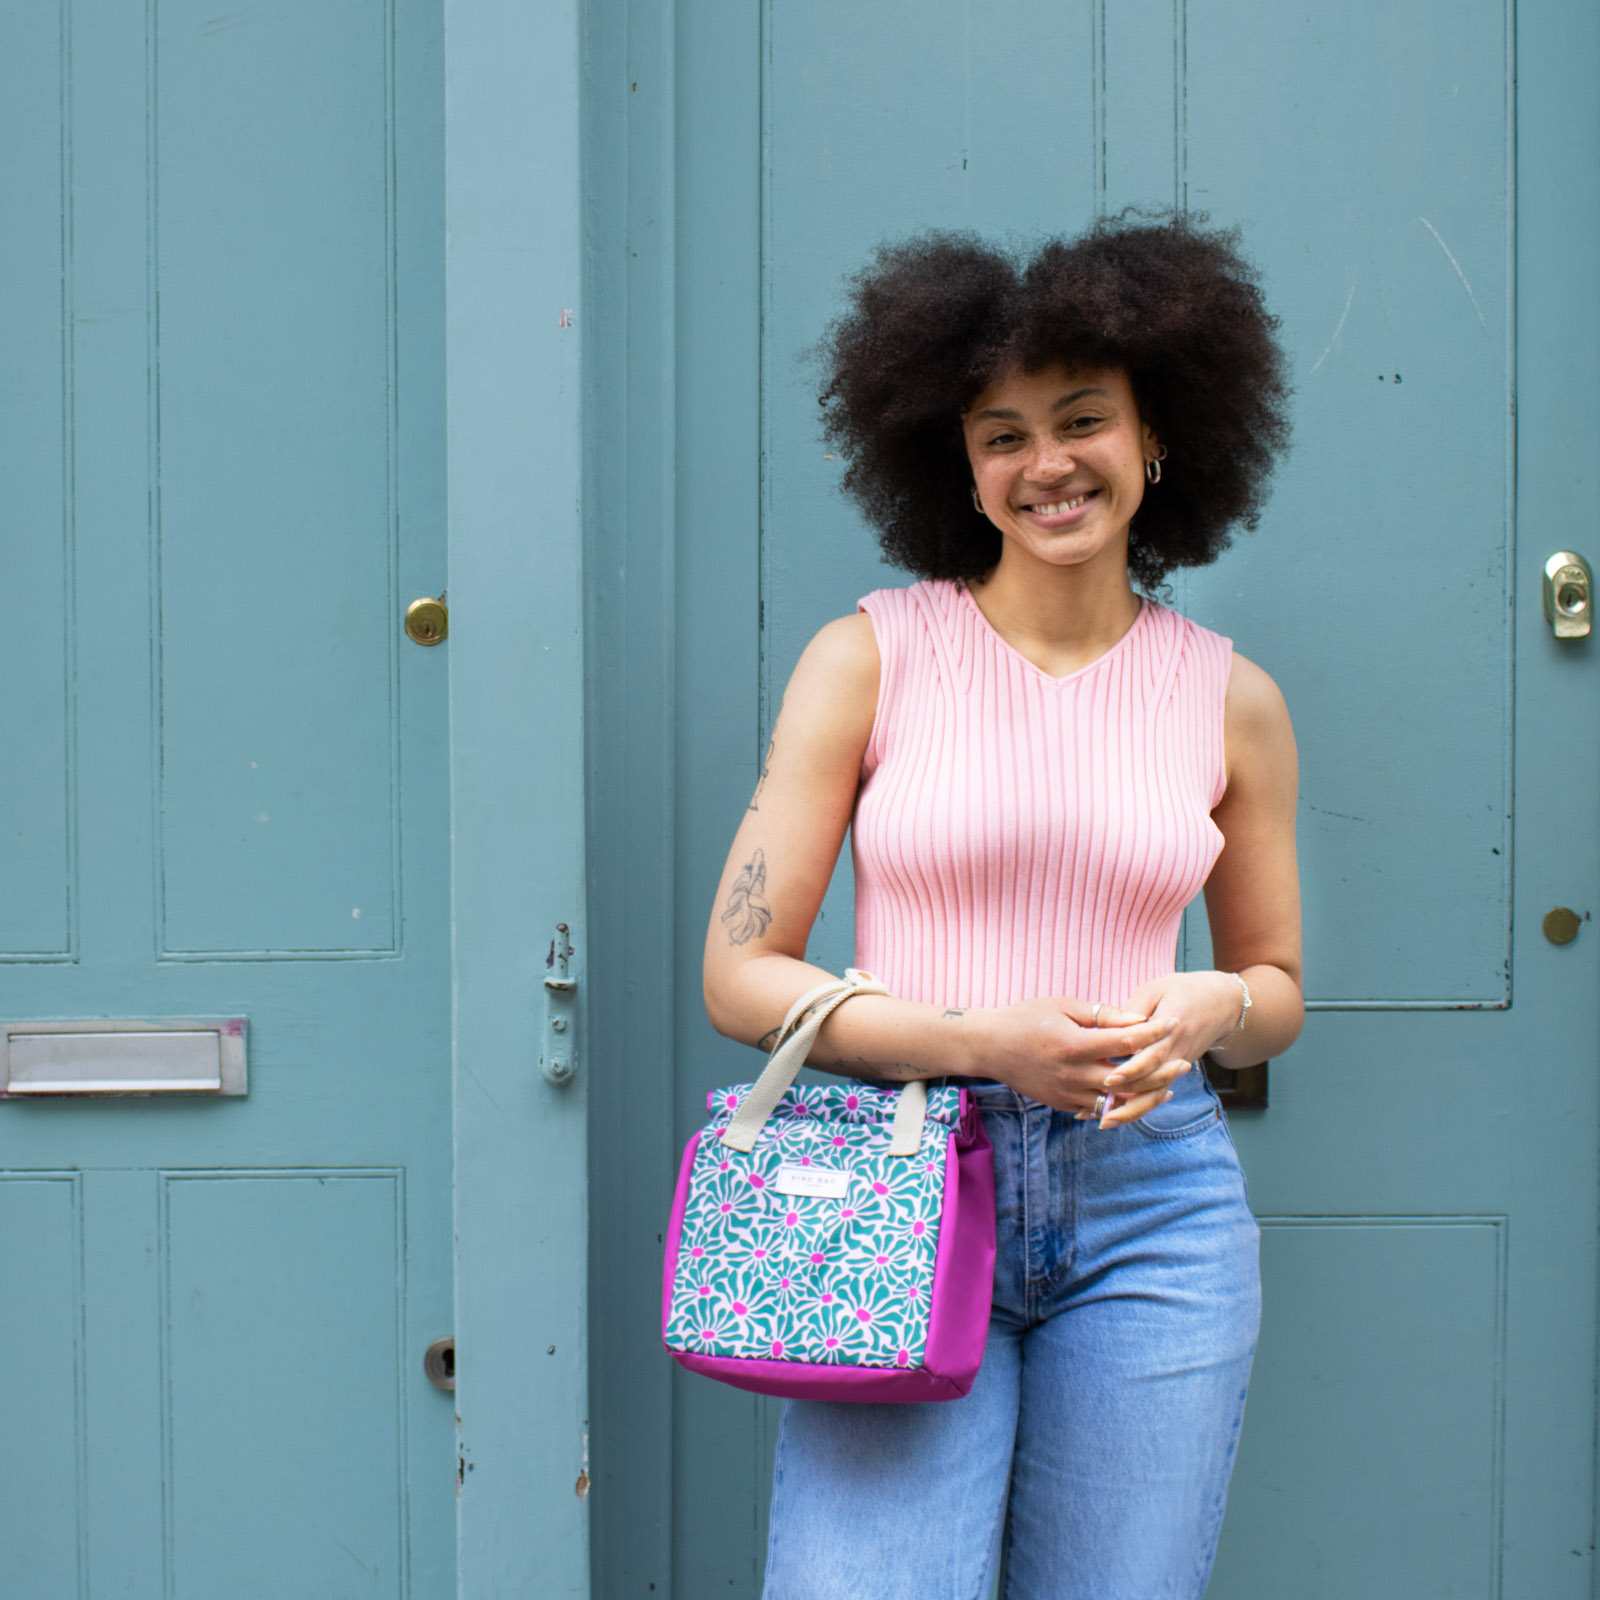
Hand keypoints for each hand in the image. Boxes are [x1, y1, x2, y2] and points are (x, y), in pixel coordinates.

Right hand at [969, 996, 1183, 1119]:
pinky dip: (1122, 1105)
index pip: (1127, 1041)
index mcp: (1075, 1044)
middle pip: (1130, 1078)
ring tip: (1168, 1086)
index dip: (1154, 1032)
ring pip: (1119, 1102)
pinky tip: (1138, 1096)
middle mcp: (1074, 1073)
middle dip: (1161, 1070)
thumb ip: (1102, 1015)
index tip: (1174, 1023)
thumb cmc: (1027, 1018)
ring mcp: (1068, 1093)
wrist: (991, 1046)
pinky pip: (1100, 1111)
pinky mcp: (1064, 1105)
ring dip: (1147, 1095)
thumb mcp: (1064, 1006)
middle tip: (1183, 1062)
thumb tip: (1138, 1020)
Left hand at [1089, 971, 1244, 1127]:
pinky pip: (1158, 1092)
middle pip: (1154, 1083)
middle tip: (1101, 1112)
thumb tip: (1109, 1026)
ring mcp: (1178, 1064)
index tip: (1109, 1079)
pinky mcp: (1176, 1070)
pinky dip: (1139, 1106)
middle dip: (1127, 1099)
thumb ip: (1134, 1007)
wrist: (1224, 1004)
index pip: (1152, 1055)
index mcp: (1172, 1028)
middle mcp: (1177, 1052)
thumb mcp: (1157, 988)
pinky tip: (1116, 1114)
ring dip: (1132, 1111)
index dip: (1132, 1069)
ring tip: (1104, 1122)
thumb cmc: (1185, 990)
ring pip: (1157, 1094)